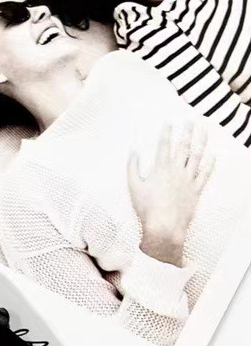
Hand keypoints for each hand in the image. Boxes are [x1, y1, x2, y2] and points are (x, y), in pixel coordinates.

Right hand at [127, 124, 214, 264]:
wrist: (164, 225)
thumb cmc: (146, 208)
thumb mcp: (133, 187)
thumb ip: (132, 167)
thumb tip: (132, 152)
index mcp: (161, 168)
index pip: (164, 144)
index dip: (166, 132)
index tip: (169, 121)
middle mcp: (177, 170)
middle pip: (183, 146)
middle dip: (186, 131)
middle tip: (190, 119)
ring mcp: (188, 179)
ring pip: (197, 156)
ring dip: (201, 141)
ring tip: (204, 130)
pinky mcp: (196, 189)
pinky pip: (205, 174)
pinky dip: (210, 164)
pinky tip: (212, 155)